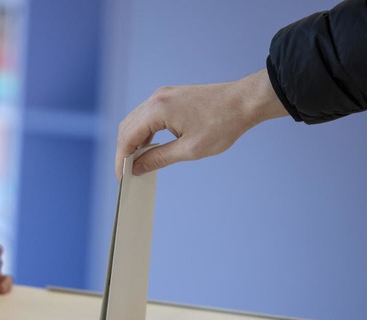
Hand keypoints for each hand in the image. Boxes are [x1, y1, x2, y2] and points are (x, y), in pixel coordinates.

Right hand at [115, 69, 287, 178]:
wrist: (244, 101)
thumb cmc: (223, 124)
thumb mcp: (190, 149)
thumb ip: (159, 158)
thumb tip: (137, 168)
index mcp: (157, 109)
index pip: (127, 137)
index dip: (121, 159)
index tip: (122, 177)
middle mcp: (156, 99)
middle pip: (127, 127)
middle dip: (124, 151)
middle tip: (127, 173)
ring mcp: (162, 96)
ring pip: (136, 121)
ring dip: (133, 142)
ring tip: (137, 163)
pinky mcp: (170, 97)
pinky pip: (148, 116)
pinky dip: (144, 133)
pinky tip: (149, 148)